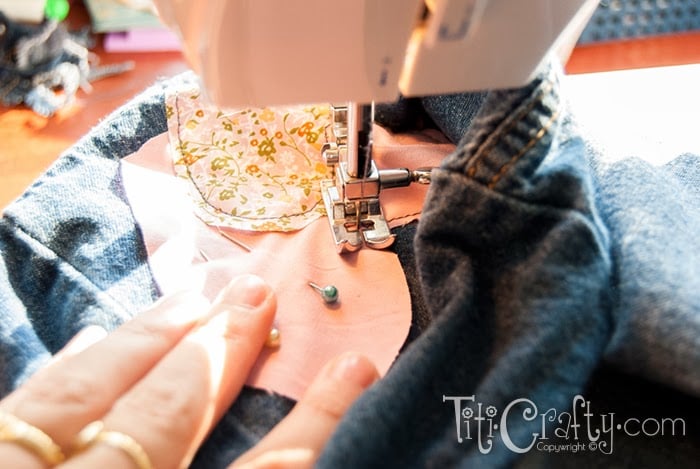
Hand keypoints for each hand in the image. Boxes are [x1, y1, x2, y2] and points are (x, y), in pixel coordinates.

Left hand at [0, 274, 377, 467]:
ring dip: (148, 341)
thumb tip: (320, 450)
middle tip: (257, 295)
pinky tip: (93, 341)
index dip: (317, 421)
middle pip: (166, 415)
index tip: (356, 370)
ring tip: (194, 297)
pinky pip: (17, 412)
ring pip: (83, 400)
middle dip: (220, 351)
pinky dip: (66, 373)